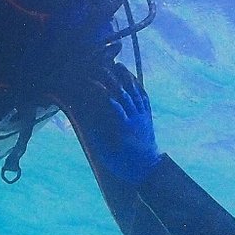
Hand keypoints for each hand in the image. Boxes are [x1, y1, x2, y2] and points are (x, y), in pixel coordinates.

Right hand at [79, 64, 162, 185]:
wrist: (147, 169)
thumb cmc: (123, 163)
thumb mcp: (105, 152)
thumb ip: (96, 134)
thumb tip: (86, 118)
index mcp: (122, 127)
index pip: (111, 102)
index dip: (101, 90)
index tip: (91, 81)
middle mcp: (134, 118)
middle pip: (123, 94)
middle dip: (112, 79)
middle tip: (102, 66)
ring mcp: (142, 116)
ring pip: (135, 93)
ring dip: (127, 78)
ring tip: (119, 65)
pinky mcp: (147, 117)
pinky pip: (144, 98)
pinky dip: (138, 86)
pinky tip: (133, 78)